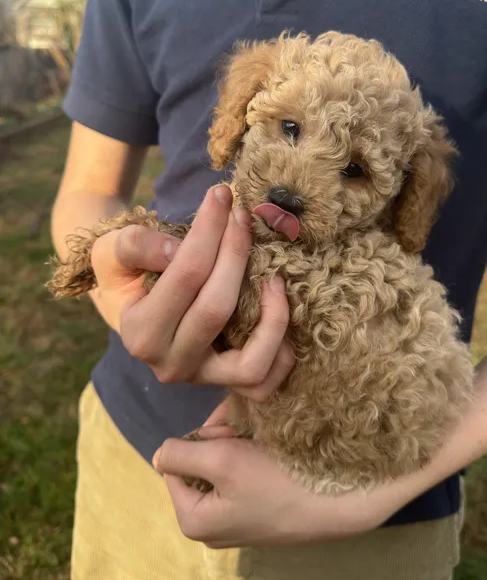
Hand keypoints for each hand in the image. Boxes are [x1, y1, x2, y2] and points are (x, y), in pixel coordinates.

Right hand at [90, 185, 294, 399]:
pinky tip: (278, 308)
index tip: (221, 195)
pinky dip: (282, 350)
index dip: (208, 231)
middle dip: (236, 253)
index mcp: (139, 332)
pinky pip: (265, 382)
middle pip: (217, 308)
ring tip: (274, 277)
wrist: (130, 304)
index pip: (185, 275)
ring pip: (250, 364)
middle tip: (244, 217)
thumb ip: (135, 245)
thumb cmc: (126, 273)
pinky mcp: (226, 384)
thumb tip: (177, 250)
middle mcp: (170, 364)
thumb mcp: (112, 251)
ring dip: (272, 317)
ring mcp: (201, 378)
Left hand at [153, 434, 408, 547]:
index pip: (173, 463)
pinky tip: (270, 450)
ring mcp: (237, 521)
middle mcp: (210, 526)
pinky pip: (243, 478)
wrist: (338, 503)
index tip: (228, 435)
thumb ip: (179, 454)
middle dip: (218, 440)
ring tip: (260, 438)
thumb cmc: (275, 481)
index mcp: (192, 520)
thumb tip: (158, 455)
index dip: (198, 439)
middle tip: (245, 435)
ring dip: (236, 445)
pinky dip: (252, 458)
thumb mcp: (220, 460)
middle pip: (197, 465)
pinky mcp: (261, 513)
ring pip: (222, 467)